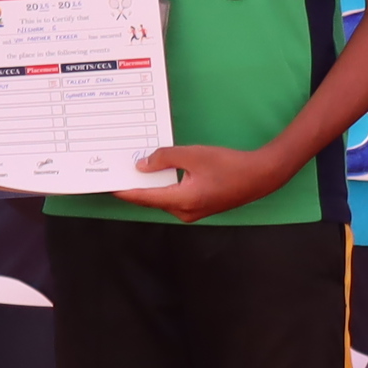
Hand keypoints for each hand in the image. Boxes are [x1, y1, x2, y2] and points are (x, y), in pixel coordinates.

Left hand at [119, 143, 294, 218]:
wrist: (262, 176)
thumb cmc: (230, 165)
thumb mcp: (194, 155)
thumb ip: (165, 158)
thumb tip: (142, 165)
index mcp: (180, 201)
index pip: (142, 198)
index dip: (122, 190)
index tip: (105, 183)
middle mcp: (184, 212)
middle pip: (151, 199)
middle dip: (135, 185)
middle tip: (118, 170)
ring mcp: (193, 212)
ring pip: (163, 198)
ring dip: (151, 185)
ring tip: (136, 168)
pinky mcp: (200, 206)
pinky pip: (175, 197)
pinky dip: (165, 186)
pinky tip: (161, 172)